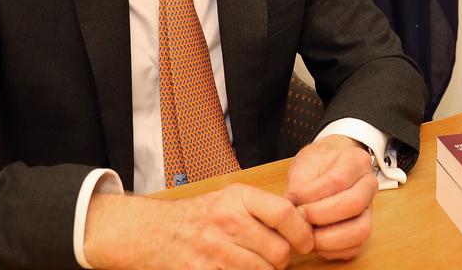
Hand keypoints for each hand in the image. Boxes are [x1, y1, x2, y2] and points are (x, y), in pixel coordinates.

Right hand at [83, 184, 313, 269]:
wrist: (155, 232)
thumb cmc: (202, 215)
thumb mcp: (232, 199)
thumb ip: (265, 208)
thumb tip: (305, 223)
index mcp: (237, 198)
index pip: (284, 214)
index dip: (302, 233)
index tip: (305, 243)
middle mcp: (226, 221)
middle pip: (278, 251)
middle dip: (283, 260)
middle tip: (276, 258)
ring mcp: (212, 250)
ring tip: (256, 264)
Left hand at [285, 134, 377, 259]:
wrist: (330, 167)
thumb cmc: (318, 165)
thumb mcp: (305, 164)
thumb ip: (300, 186)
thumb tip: (291, 210)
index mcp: (357, 161)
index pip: (338, 180)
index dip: (313, 194)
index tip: (293, 200)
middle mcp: (369, 185)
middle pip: (354, 204)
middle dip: (322, 216)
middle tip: (301, 218)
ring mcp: (369, 208)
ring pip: (361, 230)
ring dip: (328, 238)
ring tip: (307, 234)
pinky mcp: (363, 228)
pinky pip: (354, 247)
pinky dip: (332, 250)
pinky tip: (315, 241)